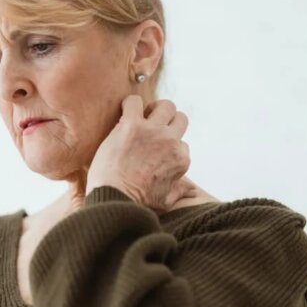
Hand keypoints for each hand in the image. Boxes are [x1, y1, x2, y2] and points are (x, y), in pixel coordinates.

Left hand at [87, 96, 192, 212]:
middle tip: (153, 128)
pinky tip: (124, 114)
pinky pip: (134, 102)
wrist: (114, 200)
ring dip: (154, 109)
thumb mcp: (165, 201)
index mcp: (181, 159)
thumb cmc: (138, 204)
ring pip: (165, 105)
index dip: (169, 147)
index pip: (182, 144)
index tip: (155, 153)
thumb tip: (193, 190)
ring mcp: (152, 131)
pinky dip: (129, 104)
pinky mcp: (131, 124)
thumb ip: (180, 191)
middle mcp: (171, 142)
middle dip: (169, 121)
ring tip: (141, 118)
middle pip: (180, 119)